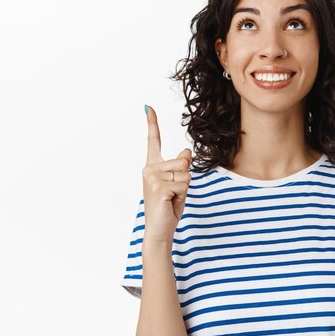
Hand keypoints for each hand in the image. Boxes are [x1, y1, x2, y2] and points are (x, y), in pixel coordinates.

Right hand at [141, 104, 191, 242]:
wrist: (160, 228)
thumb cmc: (168, 206)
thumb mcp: (178, 183)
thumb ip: (180, 167)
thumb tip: (186, 152)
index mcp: (152, 165)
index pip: (153, 140)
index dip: (152, 123)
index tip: (148, 106)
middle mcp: (149, 168)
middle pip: (183, 162)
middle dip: (185, 179)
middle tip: (173, 194)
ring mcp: (152, 177)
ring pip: (186, 173)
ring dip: (184, 188)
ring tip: (172, 198)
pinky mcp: (159, 187)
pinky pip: (184, 184)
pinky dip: (183, 195)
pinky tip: (170, 202)